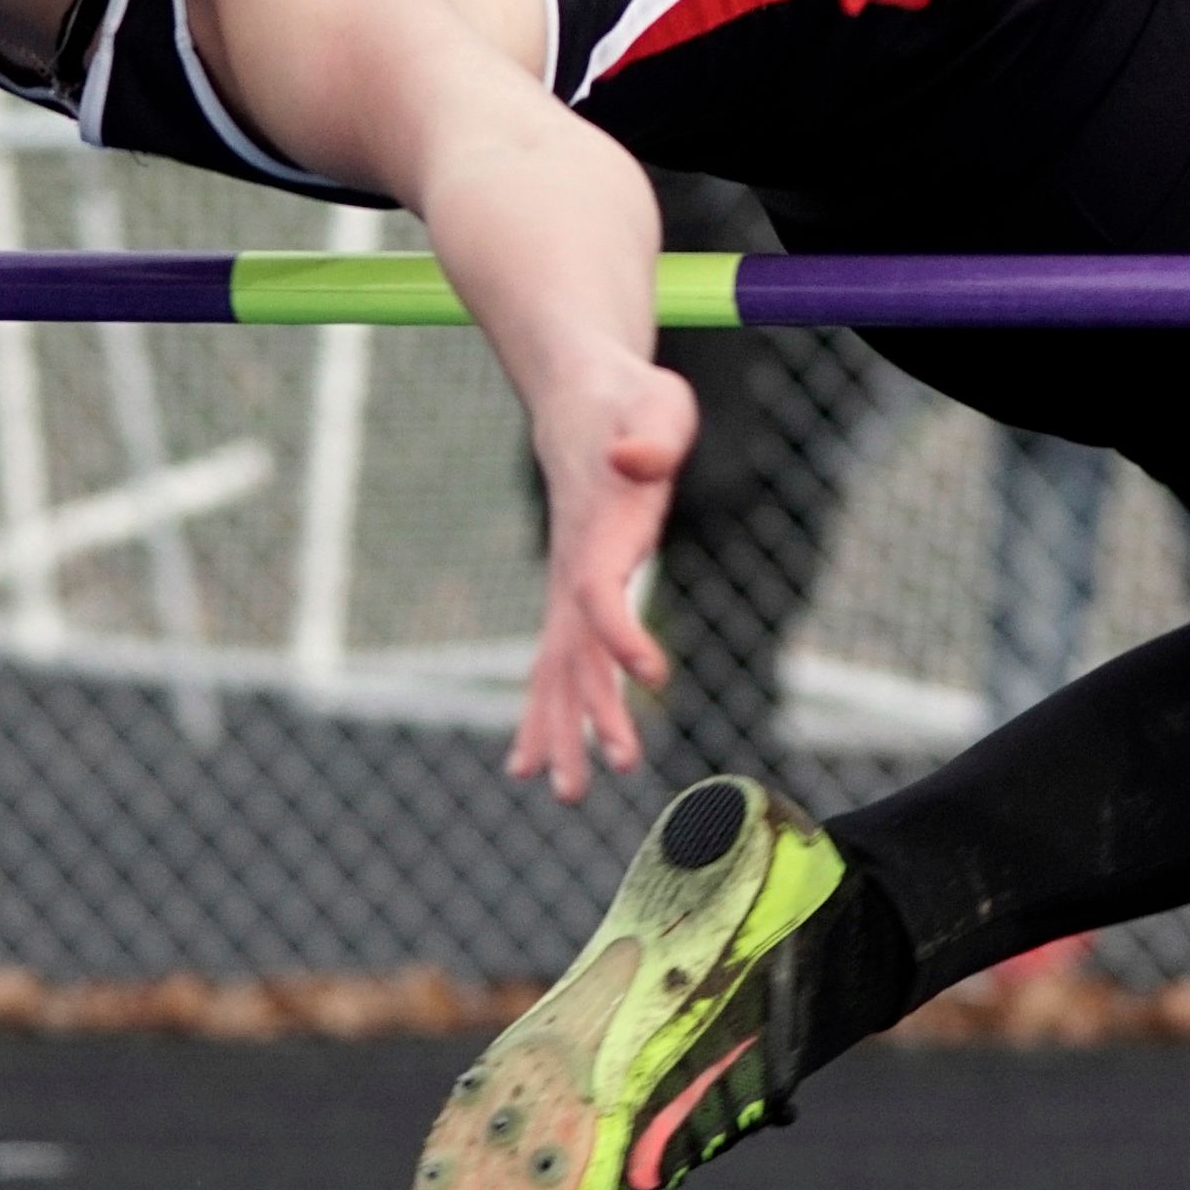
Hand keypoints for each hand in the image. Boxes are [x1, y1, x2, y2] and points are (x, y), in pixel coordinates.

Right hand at [506, 357, 698, 801]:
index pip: (600, 593)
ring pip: (558, 669)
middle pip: (576, 651)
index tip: (651, 673)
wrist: (581, 397)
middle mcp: (573, 569)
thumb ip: (652, 433)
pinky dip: (544, 712)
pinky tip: (532, 761)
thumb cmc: (629, 400)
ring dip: (561, 730)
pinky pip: (555, 662)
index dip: (620, 633)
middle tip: (610, 768)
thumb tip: (635, 461)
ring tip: (566, 792)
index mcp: (596, 529)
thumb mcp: (657, 401)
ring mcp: (566, 585)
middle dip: (591, 712)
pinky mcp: (573, 593)